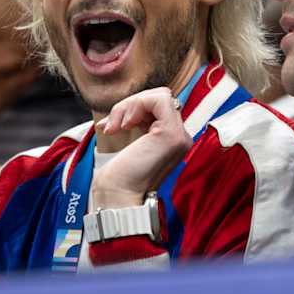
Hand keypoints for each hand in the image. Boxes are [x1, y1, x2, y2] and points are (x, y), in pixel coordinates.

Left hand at [90, 87, 191, 209]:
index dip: (134, 109)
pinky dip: (137, 104)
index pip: (160, 106)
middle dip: (131, 104)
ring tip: (116, 126)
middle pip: (159, 98)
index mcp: (172, 140)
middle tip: (113, 125)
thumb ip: (137, 122)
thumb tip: (128, 105)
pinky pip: (159, 99)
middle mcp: (181, 138)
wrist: (117, 197)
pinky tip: (125, 124)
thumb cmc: (118, 176)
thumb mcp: (130, 141)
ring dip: (130, 105)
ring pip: (159, 96)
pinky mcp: (172, 134)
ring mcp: (180, 136)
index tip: (113, 126)